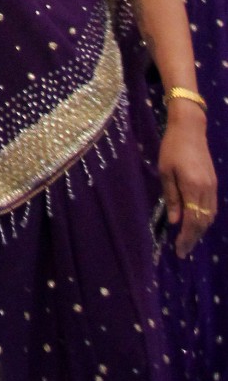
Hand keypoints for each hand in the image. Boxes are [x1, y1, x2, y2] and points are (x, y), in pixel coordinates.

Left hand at [160, 110, 217, 254]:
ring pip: (210, 216)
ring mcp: (213, 187)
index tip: (179, 250)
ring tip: (188, 240)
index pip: (192, 221)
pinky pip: (212, 208)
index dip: (187, 238)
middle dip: (193, 238)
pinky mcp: (214, 184)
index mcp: (193, 187)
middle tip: (183, 251)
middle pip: (203, 222)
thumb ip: (171, 197)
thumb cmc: (172, 148)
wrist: (190, 129)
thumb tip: (174, 221)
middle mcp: (207, 190)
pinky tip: (196, 223)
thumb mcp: (165, 172)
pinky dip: (204, 219)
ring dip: (200, 230)